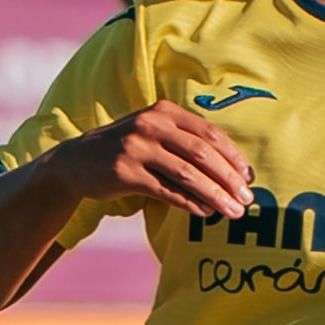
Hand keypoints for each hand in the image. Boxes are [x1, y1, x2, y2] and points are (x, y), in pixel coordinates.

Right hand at [89, 100, 258, 225]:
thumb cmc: (125, 150)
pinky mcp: (125, 173)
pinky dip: (190, 203)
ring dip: (215, 195)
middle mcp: (150, 125)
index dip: (233, 156)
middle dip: (229, 179)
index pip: (209, 133)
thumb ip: (184, 142)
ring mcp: (136, 148)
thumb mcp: (153, 134)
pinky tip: (205, 213)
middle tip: (247, 200)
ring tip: (232, 212)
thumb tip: (229, 171)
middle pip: (202, 154)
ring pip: (188, 174)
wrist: (75, 162)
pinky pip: (166, 191)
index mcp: (163, 111)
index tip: (249, 177)